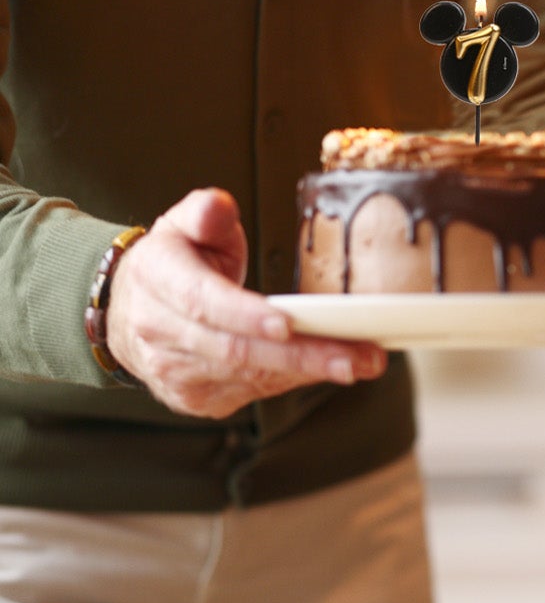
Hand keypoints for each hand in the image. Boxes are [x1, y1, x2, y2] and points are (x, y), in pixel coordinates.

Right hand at [107, 188, 386, 418]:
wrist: (126, 312)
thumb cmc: (172, 265)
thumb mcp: (183, 225)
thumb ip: (205, 212)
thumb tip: (217, 206)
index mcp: (158, 279)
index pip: (204, 302)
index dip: (247, 315)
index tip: (289, 323)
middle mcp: (160, 332)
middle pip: (237, 349)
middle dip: (302, 355)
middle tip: (356, 356)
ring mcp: (175, 371)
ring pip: (248, 376)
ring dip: (308, 372)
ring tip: (360, 362)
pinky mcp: (195, 397)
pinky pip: (250, 392)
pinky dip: (292, 381)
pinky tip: (327, 369)